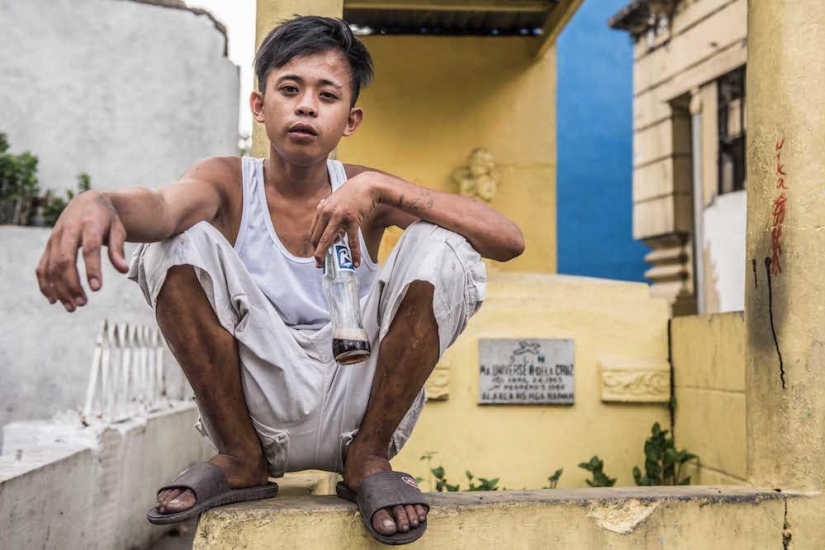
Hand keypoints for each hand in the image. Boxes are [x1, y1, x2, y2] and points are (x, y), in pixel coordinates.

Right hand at [35, 191, 128, 311]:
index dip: (91, 268)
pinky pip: (42, 266)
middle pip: (65, 260)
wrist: (88, 202)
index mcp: (88, 224)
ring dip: (59, 288)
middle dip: (72, 284)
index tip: (96, 288)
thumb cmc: (107, 218)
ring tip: (73, 307)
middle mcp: (67, 231)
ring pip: (51, 266)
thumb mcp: (118, 229)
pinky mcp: (49, 246)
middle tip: (83, 303)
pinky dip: (45, 283)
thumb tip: (123, 269)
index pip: (89, 248)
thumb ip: (118, 248)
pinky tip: (54, 300)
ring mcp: (55, 239)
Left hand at [309, 174, 378, 266]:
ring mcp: (339, 216)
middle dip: (317, 253)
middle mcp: (327, 213)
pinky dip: (354, 253)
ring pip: (328, 240)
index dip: (313, 246)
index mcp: (321, 210)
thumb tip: (330, 234)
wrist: (366, 185)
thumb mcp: (335, 202)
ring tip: (327, 266)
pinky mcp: (352, 220)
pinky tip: (355, 262)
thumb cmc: (352, 195)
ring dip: (325, 255)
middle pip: (317, 238)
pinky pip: (352, 241)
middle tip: (319, 264)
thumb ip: (329, 215)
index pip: (313, 232)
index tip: (316, 254)